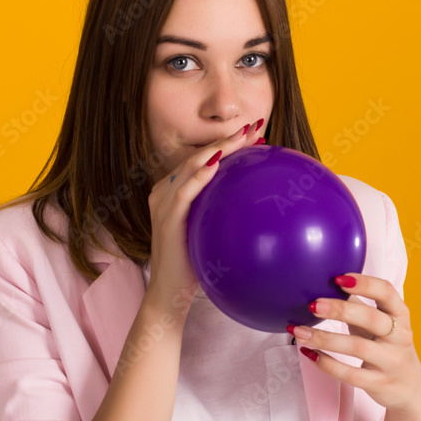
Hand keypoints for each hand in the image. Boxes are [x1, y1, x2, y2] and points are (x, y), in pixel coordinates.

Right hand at [144, 118, 265, 318]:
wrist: (169, 293)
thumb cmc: (193, 264)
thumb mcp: (209, 233)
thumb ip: (222, 214)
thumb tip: (258, 206)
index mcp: (174, 191)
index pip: (204, 160)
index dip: (228, 144)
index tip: (256, 134)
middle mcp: (164, 191)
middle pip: (199, 156)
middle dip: (228, 139)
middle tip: (255, 126)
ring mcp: (162, 202)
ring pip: (191, 165)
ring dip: (219, 148)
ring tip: (243, 136)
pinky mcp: (165, 218)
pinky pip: (183, 191)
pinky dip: (200, 175)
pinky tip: (217, 163)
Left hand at [288, 273, 420, 416]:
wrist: (410, 387)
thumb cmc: (388, 346)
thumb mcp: (381, 322)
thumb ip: (359, 305)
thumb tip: (324, 285)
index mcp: (400, 314)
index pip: (386, 292)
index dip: (364, 283)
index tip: (338, 279)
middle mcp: (399, 336)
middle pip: (370, 318)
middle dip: (340, 310)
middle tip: (313, 305)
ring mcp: (390, 361)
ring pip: (357, 347)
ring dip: (324, 338)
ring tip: (300, 332)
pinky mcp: (378, 383)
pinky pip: (349, 374)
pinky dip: (326, 363)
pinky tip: (309, 353)